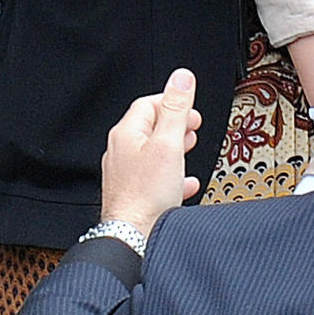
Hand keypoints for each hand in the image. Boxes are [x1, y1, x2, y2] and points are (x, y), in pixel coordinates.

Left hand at [100, 69, 202, 238]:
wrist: (133, 236)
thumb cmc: (147, 194)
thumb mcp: (169, 143)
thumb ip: (176, 109)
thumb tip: (181, 77)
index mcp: (127, 133)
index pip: (148, 103)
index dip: (171, 100)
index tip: (190, 105)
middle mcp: (121, 151)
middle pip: (150, 127)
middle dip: (174, 124)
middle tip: (193, 126)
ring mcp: (124, 174)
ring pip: (152, 152)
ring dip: (174, 147)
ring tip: (189, 148)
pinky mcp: (132, 193)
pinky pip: (154, 177)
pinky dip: (171, 174)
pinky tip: (184, 182)